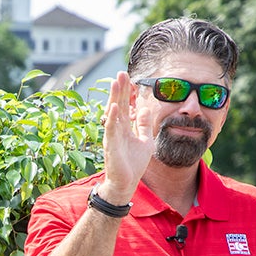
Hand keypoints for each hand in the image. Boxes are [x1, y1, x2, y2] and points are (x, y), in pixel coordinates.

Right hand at [96, 71, 155, 204]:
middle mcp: (116, 129)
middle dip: (119, 89)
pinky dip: (112, 118)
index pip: (125, 106)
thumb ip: (143, 125)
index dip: (126, 92)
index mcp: (124, 128)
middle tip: (120, 73)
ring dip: (114, 98)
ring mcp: (112, 136)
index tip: (127, 77)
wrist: (127, 182)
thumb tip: (145, 109)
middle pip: (118, 105)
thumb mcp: (145, 141)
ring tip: (115, 83)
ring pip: (112, 113)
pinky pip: (111, 129)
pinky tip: (114, 106)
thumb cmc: (133, 164)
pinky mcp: (111, 146)